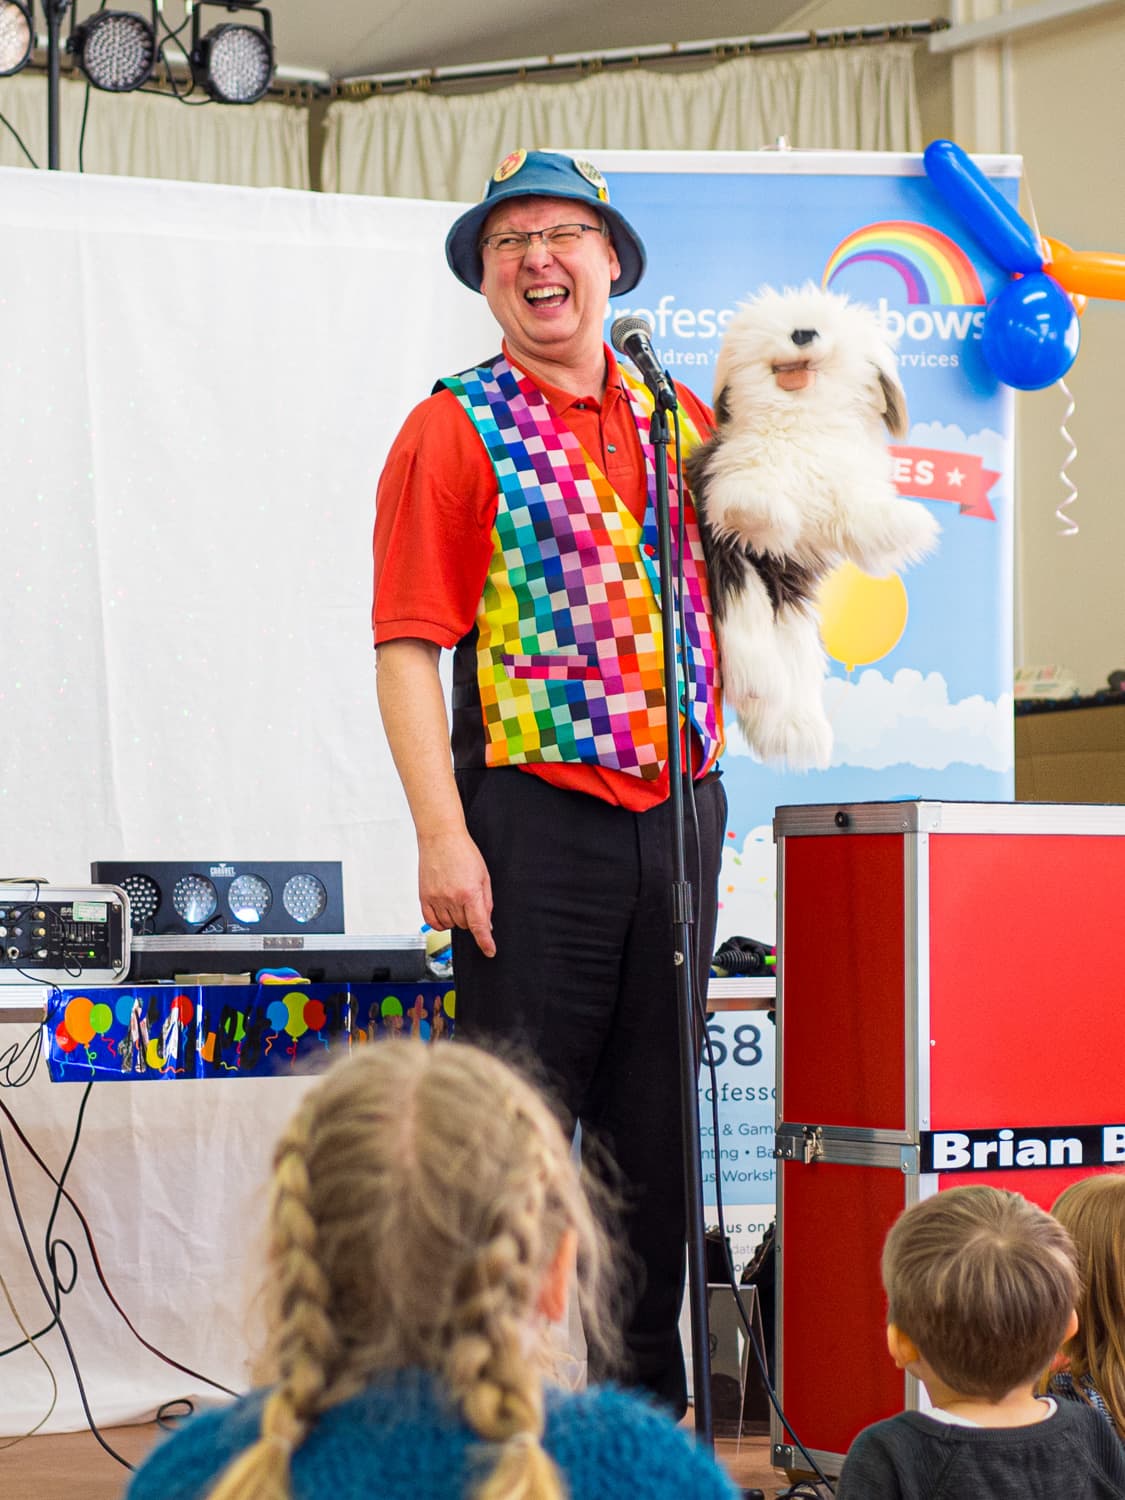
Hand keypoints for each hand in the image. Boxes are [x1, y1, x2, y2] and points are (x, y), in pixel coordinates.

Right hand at [418, 828, 494, 957]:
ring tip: (455, 898)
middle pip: (465, 925)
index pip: (479, 925)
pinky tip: (444, 910)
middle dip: (470, 917)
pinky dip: (440, 921)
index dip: (485, 942)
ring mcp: (436, 898)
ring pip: (450, 925)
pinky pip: (432, 922)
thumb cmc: (464, 852)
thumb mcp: (484, 876)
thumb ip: (486, 902)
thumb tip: (487, 924)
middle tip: (468, 898)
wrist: (441, 837)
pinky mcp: (424, 897)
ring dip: (456, 918)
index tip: (489, 951)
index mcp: (470, 892)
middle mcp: (452, 898)